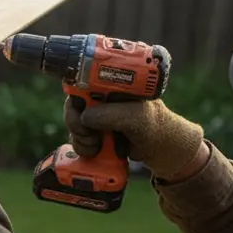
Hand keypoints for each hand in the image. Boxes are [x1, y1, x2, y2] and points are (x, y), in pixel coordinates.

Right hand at [63, 95, 204, 180]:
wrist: (160, 148)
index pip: (80, 82)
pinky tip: (97, 150)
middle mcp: (100, 96)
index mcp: (110, 83)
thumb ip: (111, 115)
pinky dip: (82, 147)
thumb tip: (84, 117)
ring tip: (97, 144)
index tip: (81, 112)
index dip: (75, 97)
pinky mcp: (94, 132)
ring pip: (72, 124)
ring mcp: (96, 115)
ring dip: (80, 138)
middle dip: (75, 122)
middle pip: (72, 104)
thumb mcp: (136, 117)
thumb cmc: (154, 125)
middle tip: (88, 133)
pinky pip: (77, 138)